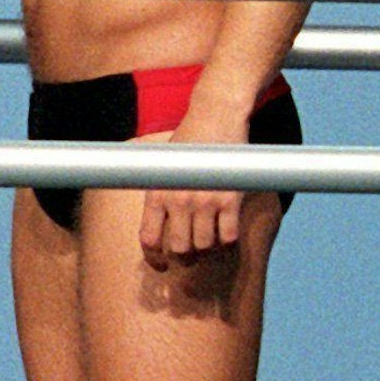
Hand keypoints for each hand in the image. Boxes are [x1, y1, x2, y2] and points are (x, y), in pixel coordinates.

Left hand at [137, 109, 247, 267]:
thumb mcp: (164, 167)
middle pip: (179, 249)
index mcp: (157, 194)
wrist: (216, 115)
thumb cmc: (190, 139)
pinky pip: (228, 236)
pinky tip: (228, 233)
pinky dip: (228, 241)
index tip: (163, 265)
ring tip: (211, 238)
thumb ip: (161, 194)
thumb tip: (161, 225)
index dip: (154, 259)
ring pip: (204, 246)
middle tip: (194, 252)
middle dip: (186, 256)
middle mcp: (178, 201)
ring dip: (208, 248)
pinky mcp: (230, 199)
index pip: (149, 240)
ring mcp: (205, 201)